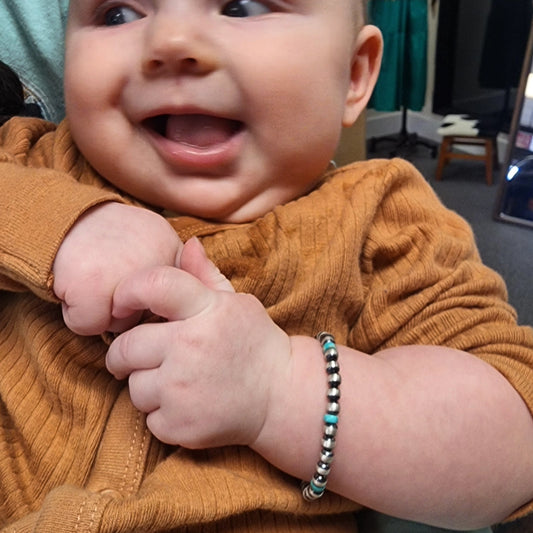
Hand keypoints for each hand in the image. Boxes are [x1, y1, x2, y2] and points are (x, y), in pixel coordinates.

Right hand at [53, 202, 182, 334]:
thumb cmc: (110, 238)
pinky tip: (78, 289)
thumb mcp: (155, 241)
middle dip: (132, 308)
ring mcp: (123, 276)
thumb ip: (177, 268)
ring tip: (94, 280)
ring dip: (105, 313)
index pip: (179, 299)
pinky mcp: (90, 288)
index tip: (139, 282)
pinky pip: (90, 326)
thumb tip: (184, 310)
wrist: (64, 216)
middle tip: (111, 277)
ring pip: (121, 327)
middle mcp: (154, 261)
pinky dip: (79, 316)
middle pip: (150, 317)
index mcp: (172, 248)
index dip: (156, 299)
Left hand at [105, 238, 291, 447]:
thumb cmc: (255, 343)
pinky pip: (147, 418)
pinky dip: (162, 414)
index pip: (153, 286)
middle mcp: (191, 347)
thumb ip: (206, 275)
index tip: (122, 304)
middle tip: (145, 355)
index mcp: (207, 311)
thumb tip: (188, 243)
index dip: (127, 292)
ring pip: (133, 386)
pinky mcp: (181, 426)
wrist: (282, 396)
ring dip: (147, 385)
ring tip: (178, 382)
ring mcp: (184, 389)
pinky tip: (188, 405)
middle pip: (125, 347)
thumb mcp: (237, 303)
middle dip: (127, 353)